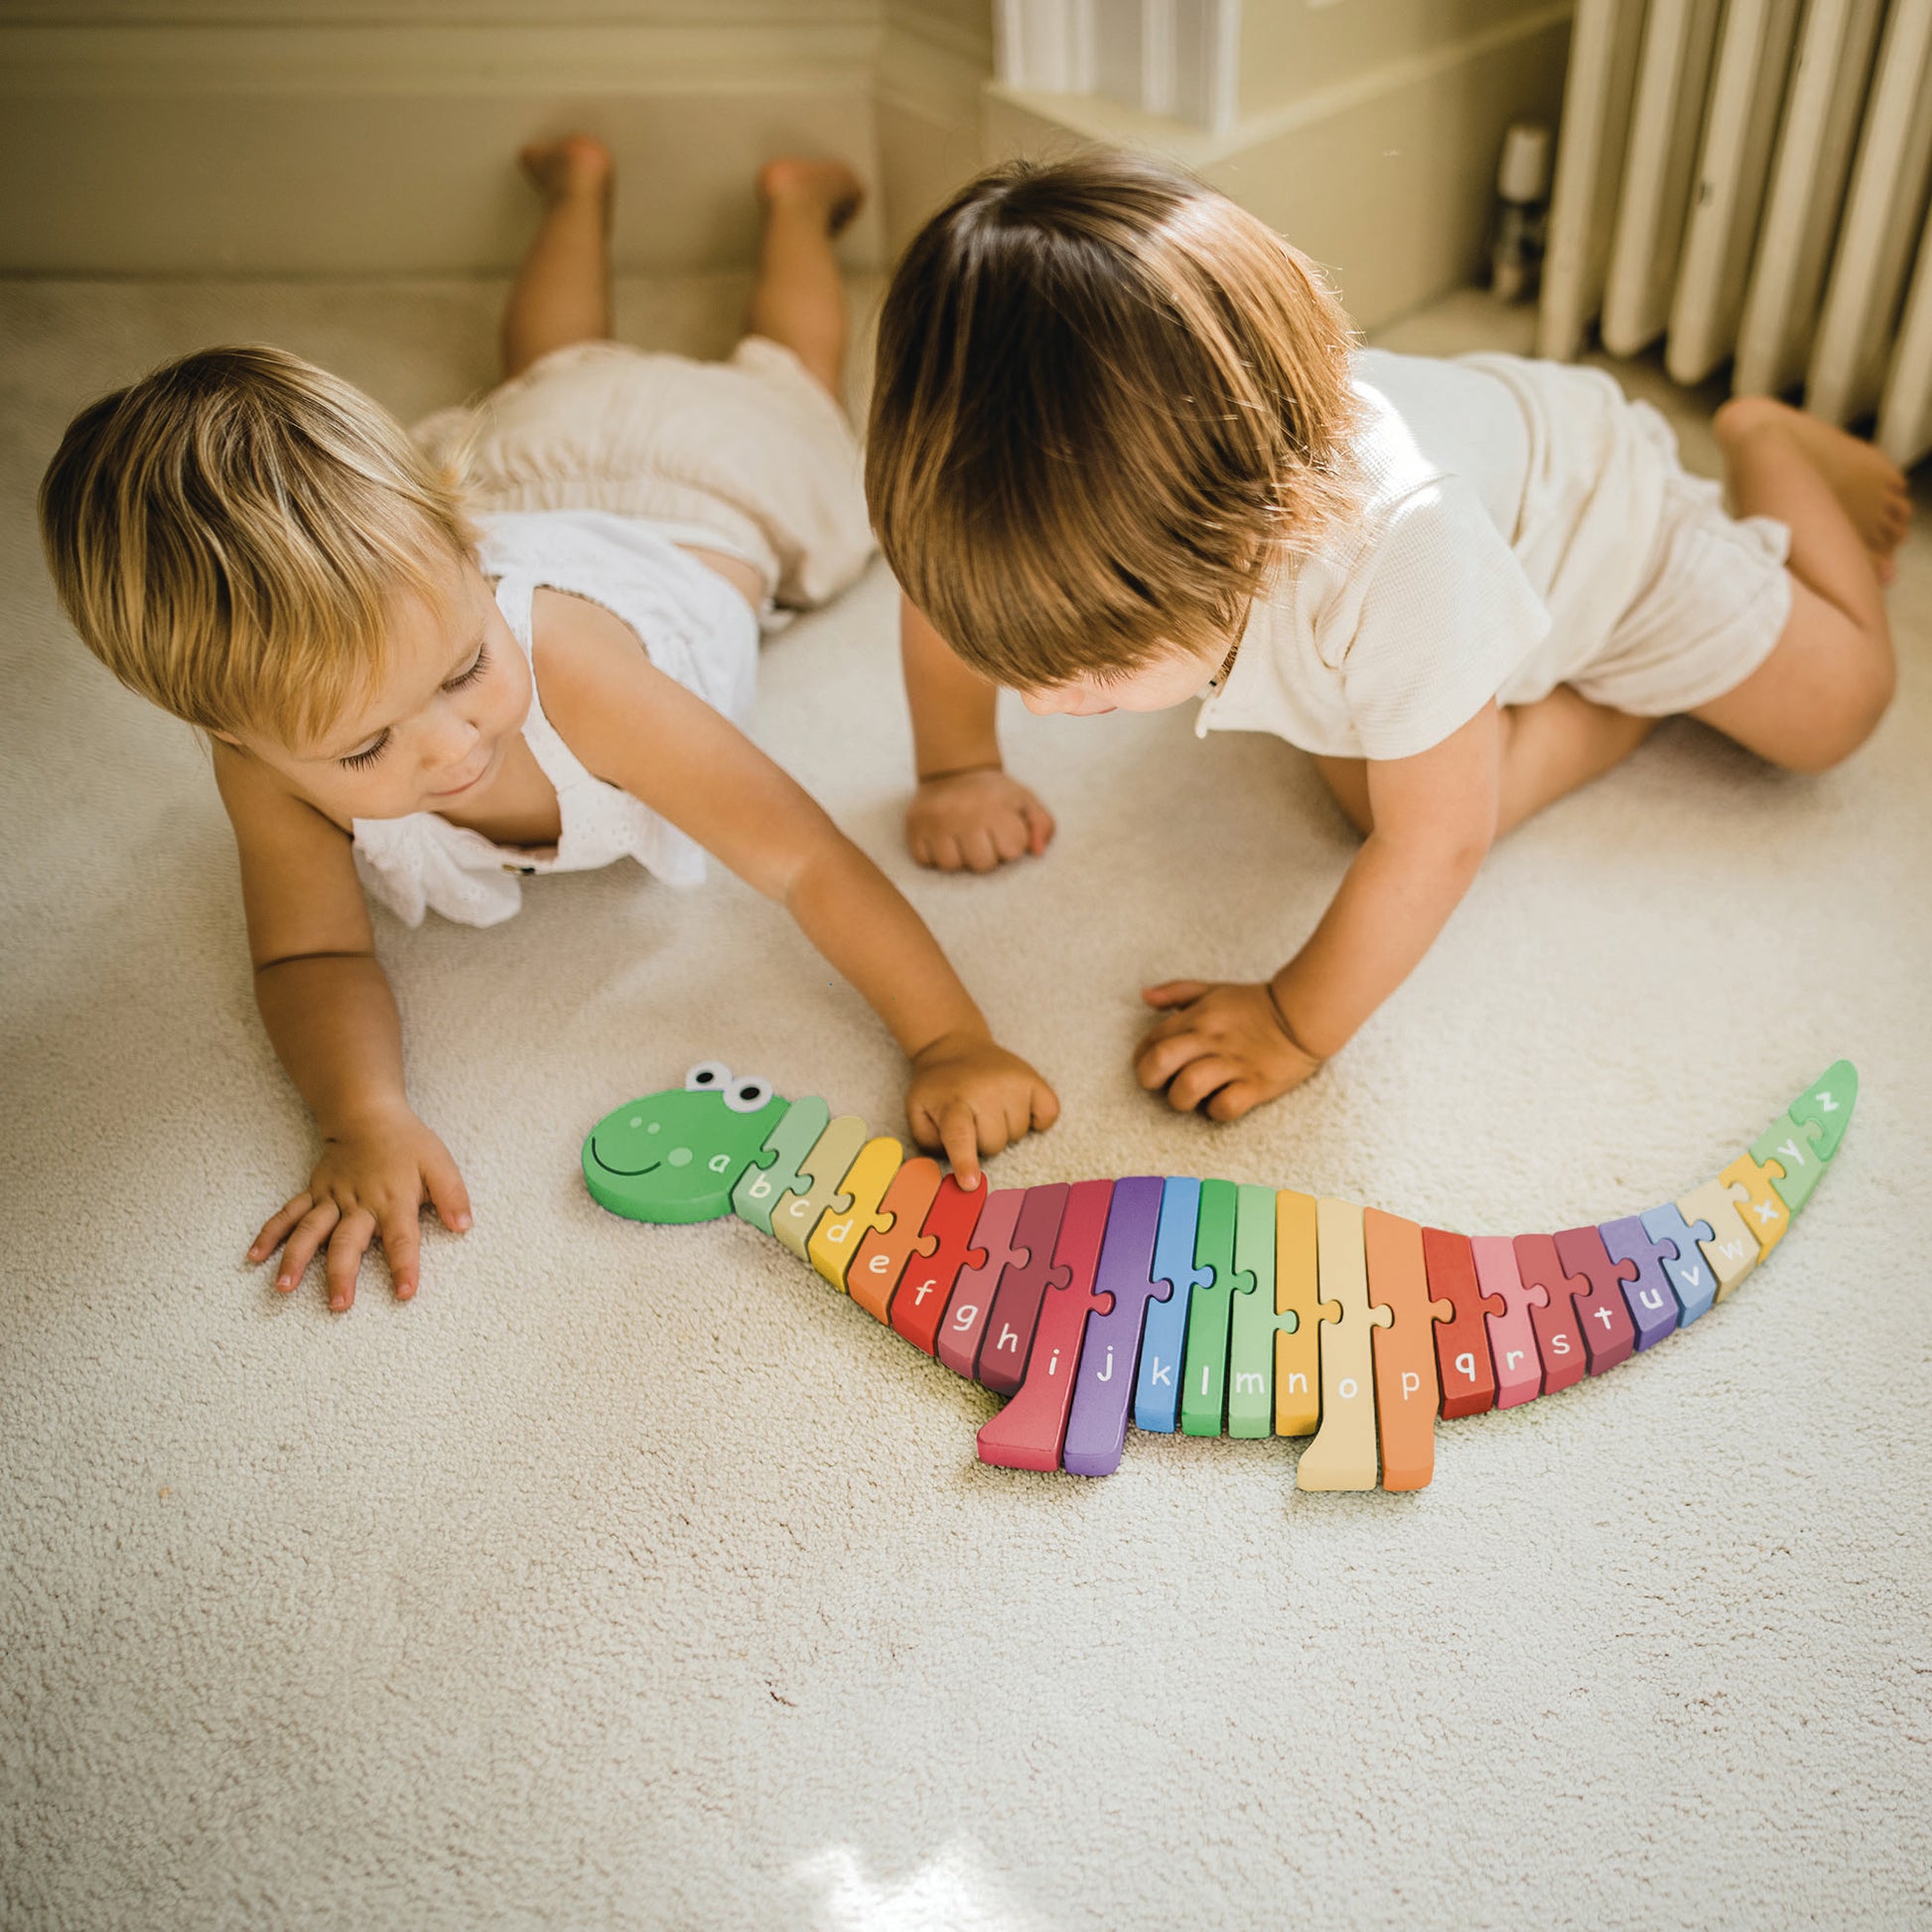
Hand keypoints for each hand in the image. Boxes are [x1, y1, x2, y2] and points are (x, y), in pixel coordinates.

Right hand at [247, 1103, 472, 1311]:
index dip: (404, 1266)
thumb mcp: (439, 1163)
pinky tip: (255, 1256)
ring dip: (296, 1259)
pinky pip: (289, 1213)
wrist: (368, 1114)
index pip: (402, 1239)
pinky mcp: (314, 1193)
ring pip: (311, 1231)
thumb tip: (463, 1226)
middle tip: (339, 1305)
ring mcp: (332, 1198)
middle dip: (342, 1274)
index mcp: (393, 1200)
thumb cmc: (408, 1143)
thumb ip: (452, 1195)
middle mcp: (359, 1203)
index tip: (404, 1293)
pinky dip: (271, 1233)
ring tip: (283, 1288)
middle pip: (348, 1242)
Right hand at [906, 768, 1054, 872]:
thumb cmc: (995, 793)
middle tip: (983, 839)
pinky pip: (924, 860)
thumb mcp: (1025, 801)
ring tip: (963, 841)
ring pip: (951, 866)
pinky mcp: (914, 827)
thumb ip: (1043, 825)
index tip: (1005, 831)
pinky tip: (943, 840)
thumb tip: (1037, 852)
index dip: (1012, 845)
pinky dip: (934, 856)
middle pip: (982, 865)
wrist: (954, 769)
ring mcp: (936, 821)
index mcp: (995, 806)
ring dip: (959, 858)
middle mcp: (964, 813)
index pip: (1011, 851)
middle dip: (987, 856)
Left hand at [906, 1031, 1059, 1186]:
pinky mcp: (1034, 1079)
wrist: (955, 1046)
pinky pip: (1048, 1114)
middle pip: (994, 1145)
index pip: (959, 1136)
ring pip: (1018, 1134)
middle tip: (972, 1119)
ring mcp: (1013, 1083)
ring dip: (1004, 1129)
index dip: (965, 1161)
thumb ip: (929, 1142)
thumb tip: (950, 1165)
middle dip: (982, 1141)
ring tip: (990, 1108)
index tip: (970, 1184)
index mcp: (953, 1103)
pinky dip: (1038, 1118)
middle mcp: (985, 1091)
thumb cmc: (938, 1089)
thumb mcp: (918, 1112)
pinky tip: (1018, 1106)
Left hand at [1134, 981, 1324, 1121]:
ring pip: (1187, 1088)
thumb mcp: (1213, 990)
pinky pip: (1225, 1107)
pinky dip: (1218, 1110)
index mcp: (1196, 1018)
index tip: (1151, 1068)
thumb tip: (1145, 996)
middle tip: (1162, 1085)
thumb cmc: (1254, 1004)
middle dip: (1150, 1080)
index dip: (1141, 1060)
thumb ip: (1176, 992)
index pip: (1150, 1042)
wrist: (1304, 1014)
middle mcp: (1209, 1040)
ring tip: (1192, 1097)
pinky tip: (1222, 1101)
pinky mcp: (1256, 1085)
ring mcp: (1233, 1064)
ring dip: (1182, 1099)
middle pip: (1159, 1063)